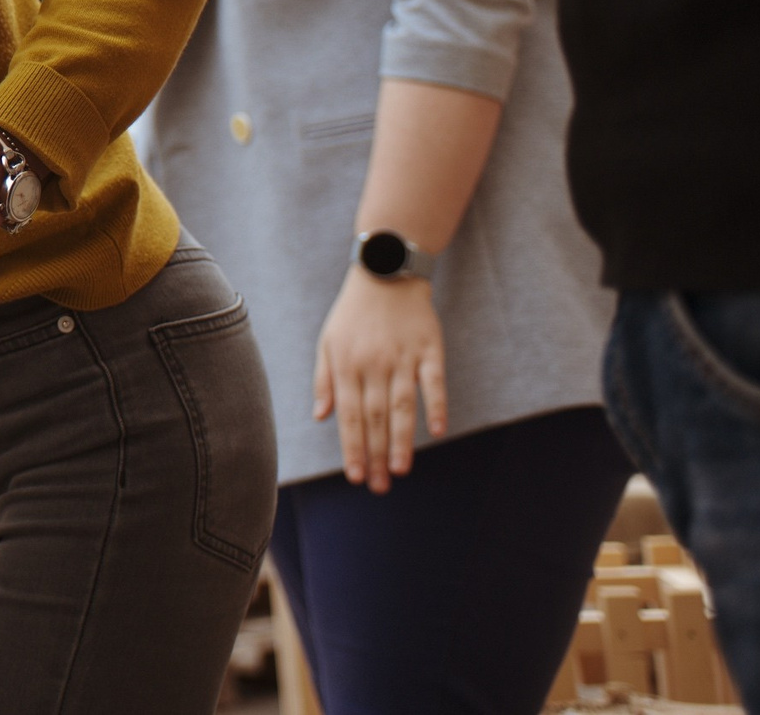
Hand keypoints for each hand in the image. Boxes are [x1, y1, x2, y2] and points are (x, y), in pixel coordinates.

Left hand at [313, 268, 446, 491]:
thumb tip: (321, 417)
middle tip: (380, 487)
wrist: (385, 273)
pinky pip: (434, 381)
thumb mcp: (328, 342)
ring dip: (402, 439)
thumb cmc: (353, 314)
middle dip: (375, 454)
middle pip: (374, 416)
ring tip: (401, 469)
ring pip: (402, 405)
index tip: (356, 477)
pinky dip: (436, 405)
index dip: (352, 447)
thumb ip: (324, 380)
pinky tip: (438, 430)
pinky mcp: (430, 349)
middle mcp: (374, 364)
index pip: (348, 415)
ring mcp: (403, 357)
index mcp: (346, 364)